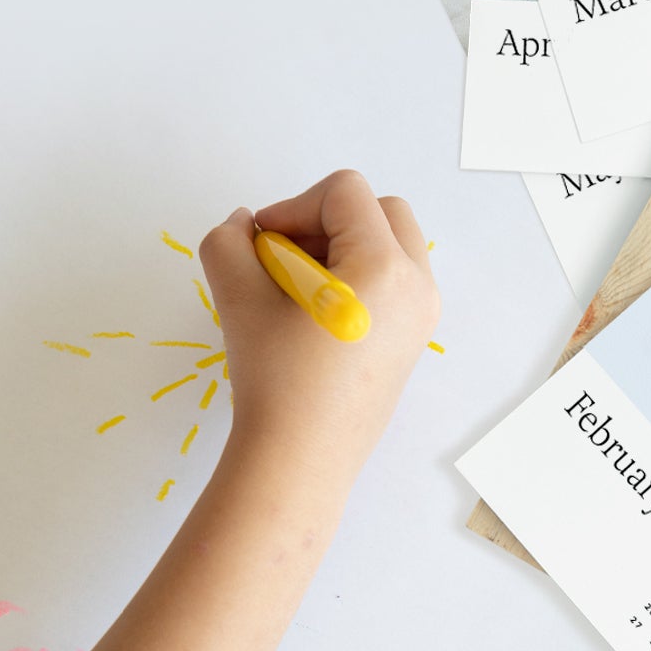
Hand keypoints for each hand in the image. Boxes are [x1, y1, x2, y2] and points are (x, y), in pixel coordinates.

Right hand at [199, 170, 439, 488]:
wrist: (301, 459)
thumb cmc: (275, 378)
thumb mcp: (238, 298)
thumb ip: (229, 242)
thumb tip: (242, 223)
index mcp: (385, 266)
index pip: (345, 192)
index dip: (294, 206)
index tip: (262, 246)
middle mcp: (417, 286)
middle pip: (381, 210)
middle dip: (327, 221)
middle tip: (284, 261)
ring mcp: (422, 316)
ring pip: (391, 246)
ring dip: (343, 248)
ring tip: (295, 290)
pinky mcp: (413, 342)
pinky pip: (394, 283)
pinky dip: (358, 279)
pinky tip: (316, 316)